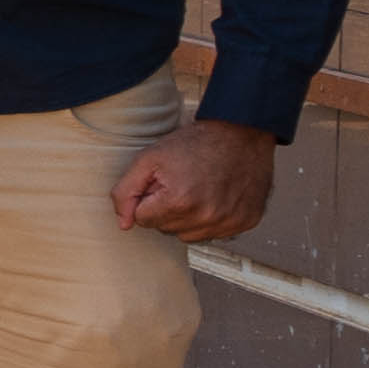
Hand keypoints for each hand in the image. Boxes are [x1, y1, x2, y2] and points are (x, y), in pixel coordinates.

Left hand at [113, 116, 276, 242]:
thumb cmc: (195, 143)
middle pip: (165, 228)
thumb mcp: (149, 158)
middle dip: (166, 208)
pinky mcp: (245, 223)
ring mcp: (228, 223)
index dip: (149, 198)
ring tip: (198, 190)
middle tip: (182, 182)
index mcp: (179, 202)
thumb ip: (126, 191)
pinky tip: (216, 196)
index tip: (163, 182)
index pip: (143, 219)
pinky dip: (211, 219)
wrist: (241, 132)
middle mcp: (206, 218)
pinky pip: (213, 233)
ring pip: (188, 235)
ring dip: (187, 217)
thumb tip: (123, 223)